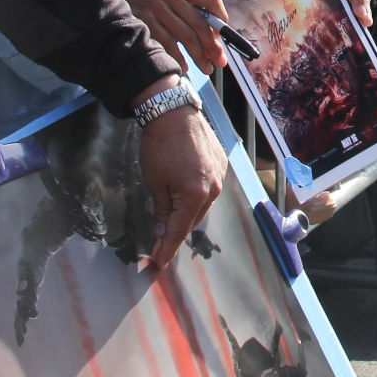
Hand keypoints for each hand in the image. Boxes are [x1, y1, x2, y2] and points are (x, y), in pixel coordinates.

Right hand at [113, 0, 227, 71]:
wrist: (104, 1)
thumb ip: (185, 5)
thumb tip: (214, 33)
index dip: (221, 19)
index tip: (223, 35)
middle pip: (200, 23)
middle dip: (213, 46)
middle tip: (220, 61)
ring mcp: (154, 7)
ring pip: (186, 37)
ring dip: (199, 57)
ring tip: (206, 68)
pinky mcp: (142, 23)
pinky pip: (168, 46)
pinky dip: (178, 60)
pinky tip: (183, 68)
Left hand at [137, 93, 226, 272]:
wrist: (173, 112)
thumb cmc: (159, 147)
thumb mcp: (155, 182)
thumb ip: (162, 211)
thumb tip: (163, 234)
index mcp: (195, 196)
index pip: (180, 231)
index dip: (168, 249)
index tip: (158, 263)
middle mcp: (214, 189)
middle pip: (193, 221)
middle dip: (177, 232)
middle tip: (160, 242)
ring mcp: (221, 176)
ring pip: (203, 206)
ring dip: (188, 213)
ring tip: (172, 217)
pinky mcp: (222, 164)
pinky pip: (210, 190)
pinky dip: (197, 196)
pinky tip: (185, 193)